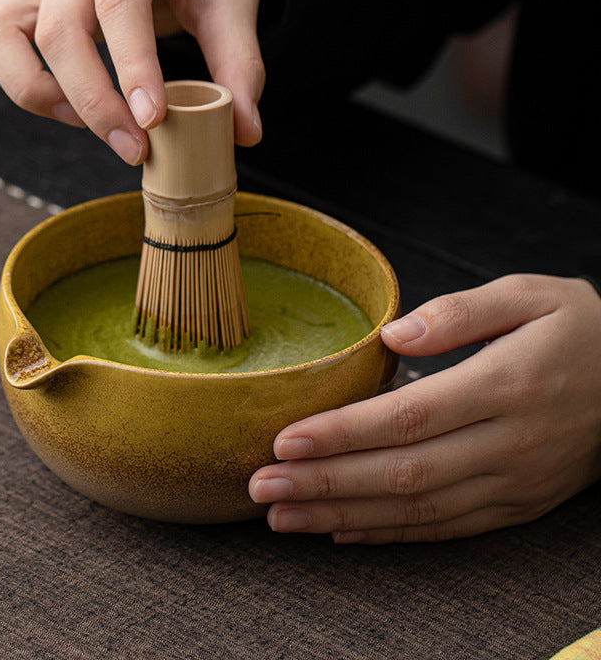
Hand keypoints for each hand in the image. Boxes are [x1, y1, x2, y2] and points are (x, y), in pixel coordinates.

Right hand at [0, 0, 272, 163]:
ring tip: (85, 120)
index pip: (118, 1)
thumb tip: (243, 132)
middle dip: (93, 103)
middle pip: (57, 28)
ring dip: (34, 90)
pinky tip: (53, 96)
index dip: (132, 70)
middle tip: (134, 148)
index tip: (153, 124)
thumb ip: (240, 66)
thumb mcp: (235, 3)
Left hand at [249, 274, 600, 542]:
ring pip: (415, 509)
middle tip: (260, 488)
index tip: (285, 441)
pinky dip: (389, 534)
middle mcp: (507, 443)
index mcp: (505, 385)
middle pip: (400, 472)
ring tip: (283, 517)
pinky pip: (445, 528)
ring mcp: (513, 482)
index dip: (342, 434)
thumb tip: (395, 337)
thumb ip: (460, 312)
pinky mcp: (517, 505)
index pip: (407, 417)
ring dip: (342, 516)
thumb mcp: (531, 295)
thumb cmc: (581, 330)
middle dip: (323, 483)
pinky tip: (340, 531)